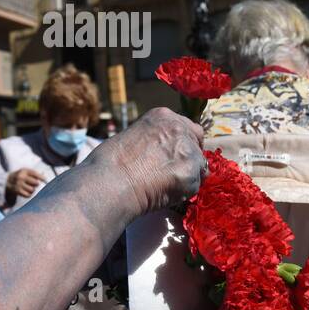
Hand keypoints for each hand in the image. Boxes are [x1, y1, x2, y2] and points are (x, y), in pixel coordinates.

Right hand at [6, 168, 46, 199]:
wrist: (7, 181)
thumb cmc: (19, 176)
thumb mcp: (24, 171)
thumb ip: (34, 173)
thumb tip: (44, 178)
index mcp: (24, 171)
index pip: (35, 174)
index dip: (41, 177)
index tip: (45, 180)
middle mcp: (21, 177)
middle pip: (36, 183)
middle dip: (36, 184)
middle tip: (34, 184)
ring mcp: (19, 184)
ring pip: (32, 190)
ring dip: (32, 190)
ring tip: (29, 188)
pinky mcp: (17, 191)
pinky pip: (28, 195)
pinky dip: (29, 194)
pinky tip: (27, 192)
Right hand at [90, 107, 206, 215]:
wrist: (110, 182)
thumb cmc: (109, 163)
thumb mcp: (133, 136)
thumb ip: (155, 140)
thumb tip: (163, 155)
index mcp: (162, 116)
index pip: (187, 127)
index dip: (182, 143)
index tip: (174, 155)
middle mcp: (179, 128)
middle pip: (197, 143)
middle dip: (189, 158)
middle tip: (172, 173)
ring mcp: (188, 150)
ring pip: (199, 166)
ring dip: (186, 176)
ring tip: (163, 186)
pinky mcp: (192, 172)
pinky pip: (194, 185)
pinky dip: (184, 192)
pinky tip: (164, 193)